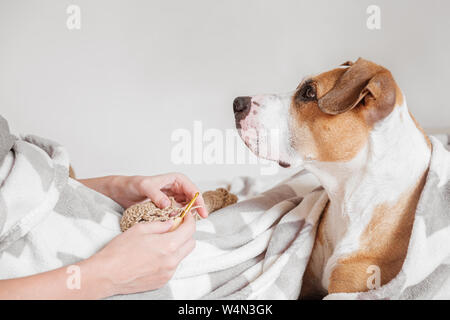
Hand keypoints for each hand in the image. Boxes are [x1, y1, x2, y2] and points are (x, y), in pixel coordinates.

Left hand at [78, 172, 207, 217]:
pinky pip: (177, 214)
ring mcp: (173, 198)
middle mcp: (177, 188)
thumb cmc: (133, 184)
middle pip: (192, 200)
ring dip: (186, 216)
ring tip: (185, 225)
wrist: (121, 191)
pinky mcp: (167, 207)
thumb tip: (168, 204)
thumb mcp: (144, 187)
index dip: (199, 201)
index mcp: (176, 179)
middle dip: (195, 210)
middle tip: (197, 222)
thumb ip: (156, 195)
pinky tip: (175, 226)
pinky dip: (177, 220)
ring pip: (186, 208)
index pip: (193, 190)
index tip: (201, 211)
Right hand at [88, 212, 195, 295]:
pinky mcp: (163, 281)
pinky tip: (155, 255)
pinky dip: (169, 258)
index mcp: (168, 245)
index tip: (186, 215)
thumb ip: (160, 225)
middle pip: (191, 244)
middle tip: (175, 227)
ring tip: (160, 242)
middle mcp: (172, 261)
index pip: (190, 230)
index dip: (190, 220)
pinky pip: (173, 266)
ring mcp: (168, 273)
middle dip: (186, 233)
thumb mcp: (140, 229)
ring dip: (177, 246)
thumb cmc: (120, 251)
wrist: (107, 274)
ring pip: (182, 256)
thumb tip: (172, 222)